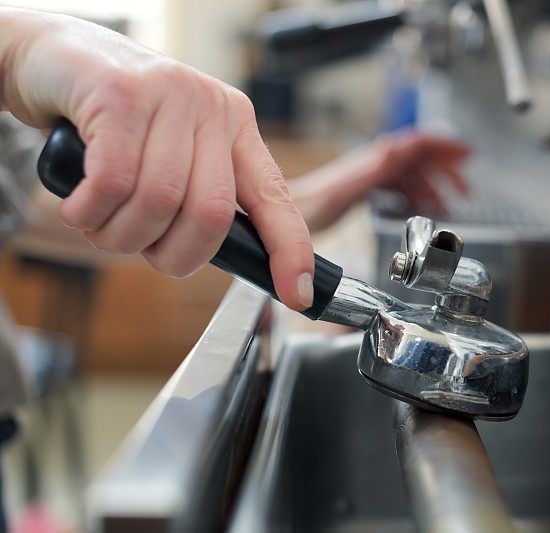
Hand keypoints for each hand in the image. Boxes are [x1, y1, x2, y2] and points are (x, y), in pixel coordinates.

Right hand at [0, 8, 313, 309]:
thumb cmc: (115, 122)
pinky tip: (80, 207)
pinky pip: (114, 183)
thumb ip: (199, 197)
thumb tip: (222, 256)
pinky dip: (91, 213)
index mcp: (237, 129)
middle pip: (211, 214)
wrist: (55, 58)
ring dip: (121, 236)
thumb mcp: (172, 155)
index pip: (276, 198)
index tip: (297, 295)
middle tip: (140, 248)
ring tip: (100, 223)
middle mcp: (213, 108)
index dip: (290, 251)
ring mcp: (171, 95)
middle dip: (172, 255)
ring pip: (160, 202)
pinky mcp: (122, 93)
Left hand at [289, 130, 470, 231]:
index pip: (417, 143)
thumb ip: (376, 168)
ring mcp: (367, 176)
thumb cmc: (307, 207)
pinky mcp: (361, 191)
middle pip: (418, 158)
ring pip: (409, 173)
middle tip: (465, 187)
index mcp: (373, 161)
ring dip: (432, 185)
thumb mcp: (346, 189)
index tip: (468, 154)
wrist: (282, 219)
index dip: (445, 146)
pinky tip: (417, 208)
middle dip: (445, 169)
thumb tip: (400, 147)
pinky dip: (414, 196)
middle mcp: (372, 164)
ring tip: (447, 203)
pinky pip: (396, 187)